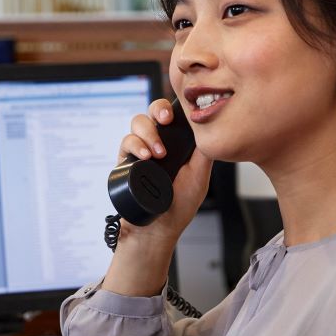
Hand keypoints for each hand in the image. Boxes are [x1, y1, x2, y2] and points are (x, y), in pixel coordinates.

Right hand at [117, 98, 213, 244]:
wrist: (158, 228)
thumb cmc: (179, 206)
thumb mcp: (200, 176)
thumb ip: (204, 151)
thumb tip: (210, 128)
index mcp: (176, 143)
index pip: (174, 115)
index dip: (174, 107)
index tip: (177, 112)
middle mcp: (158, 143)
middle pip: (153, 112)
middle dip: (158, 111)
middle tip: (166, 121)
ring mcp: (140, 151)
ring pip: (137, 123)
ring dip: (148, 134)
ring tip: (157, 154)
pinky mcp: (125, 161)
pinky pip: (125, 142)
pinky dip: (134, 145)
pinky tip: (144, 157)